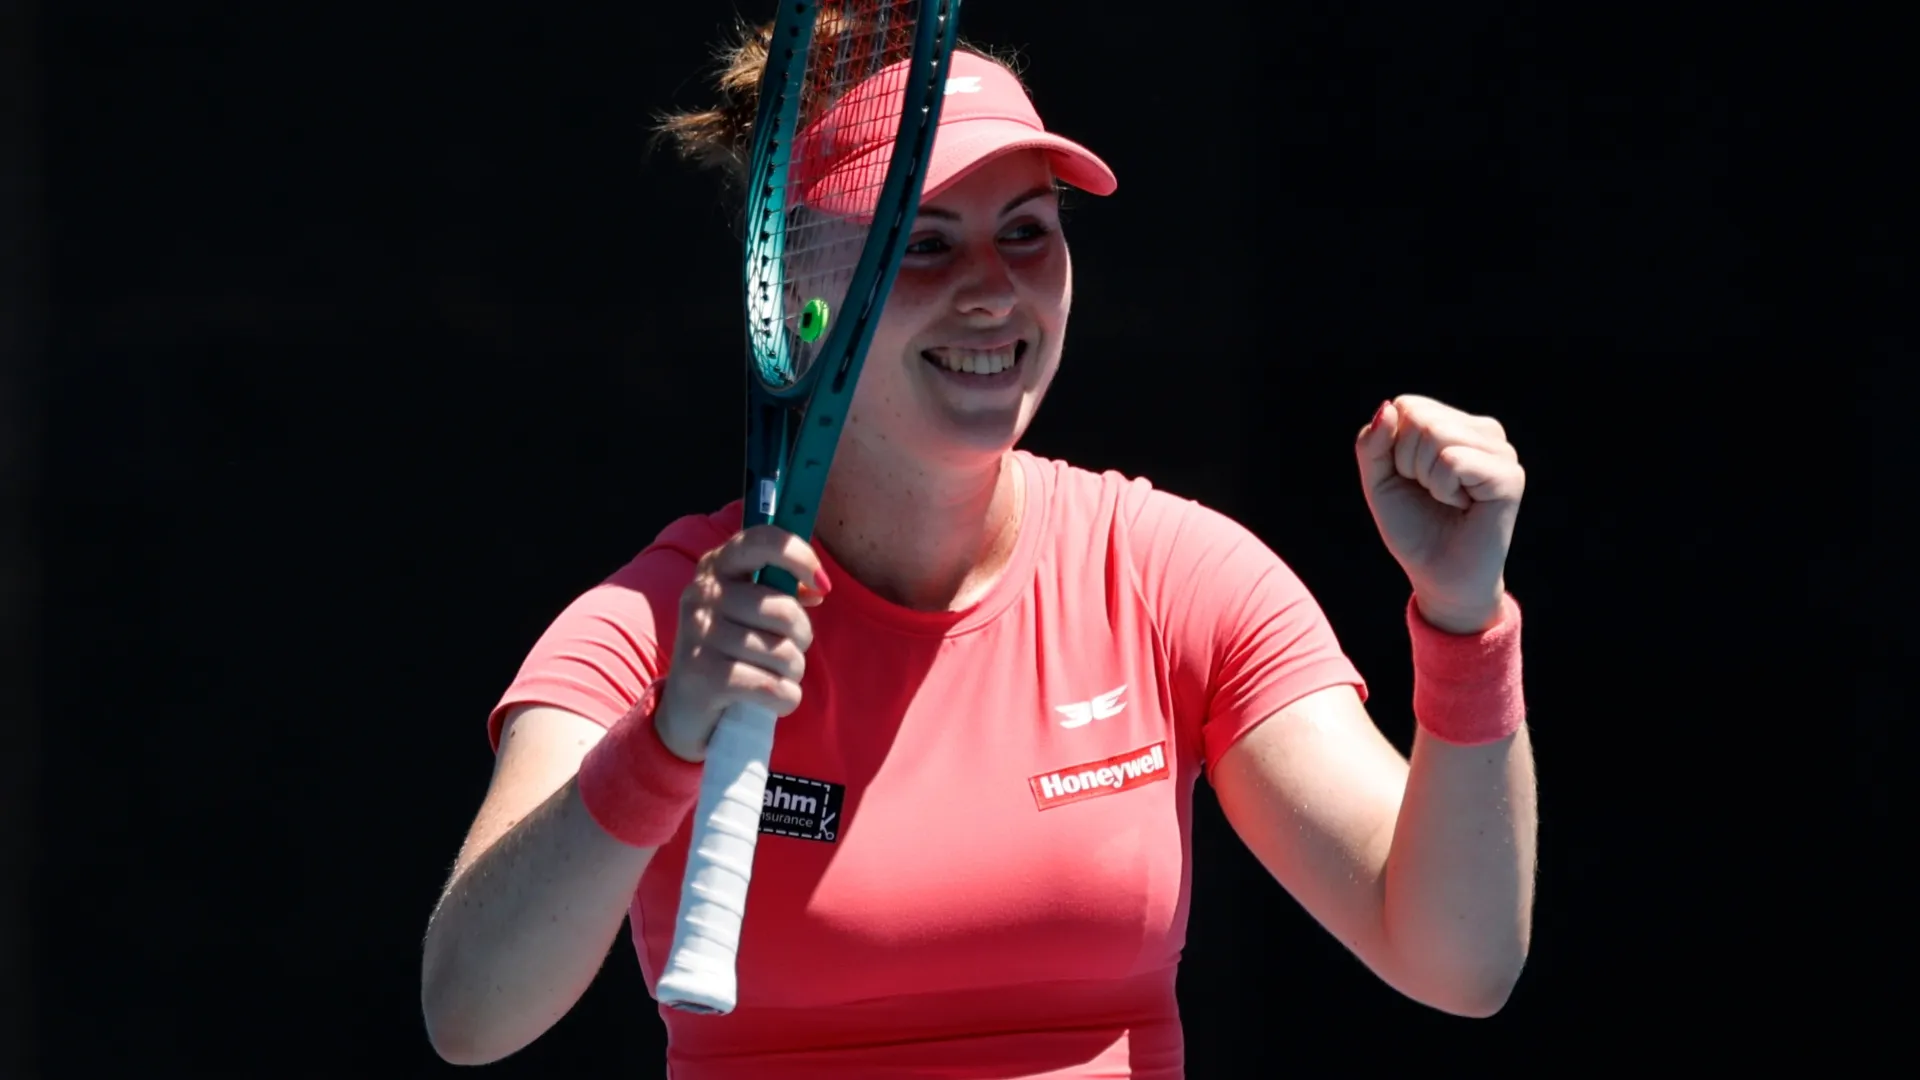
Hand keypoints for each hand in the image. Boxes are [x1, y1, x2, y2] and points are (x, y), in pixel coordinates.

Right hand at [656, 525, 830, 761]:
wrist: (686, 707)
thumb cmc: (731, 651)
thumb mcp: (751, 611)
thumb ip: (783, 590)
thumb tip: (818, 586)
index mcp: (717, 565)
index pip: (761, 540)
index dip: (799, 555)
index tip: (822, 585)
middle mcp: (703, 593)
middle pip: (784, 610)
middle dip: (801, 637)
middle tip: (791, 649)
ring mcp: (699, 634)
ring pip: (783, 653)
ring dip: (793, 673)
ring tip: (776, 676)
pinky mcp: (703, 675)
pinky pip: (772, 687)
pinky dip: (785, 699)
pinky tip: (775, 700)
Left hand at [1355, 395, 1524, 633]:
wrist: (1440, 576)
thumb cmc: (1414, 527)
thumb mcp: (1380, 480)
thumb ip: (1374, 443)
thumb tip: (1389, 408)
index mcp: (1457, 424)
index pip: (1407, 406)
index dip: (1394, 448)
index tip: (1412, 479)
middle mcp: (1485, 431)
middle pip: (1420, 418)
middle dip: (1408, 463)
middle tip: (1432, 493)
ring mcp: (1501, 451)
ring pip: (1436, 436)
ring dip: (1426, 477)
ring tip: (1448, 499)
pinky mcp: (1509, 475)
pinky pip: (1452, 461)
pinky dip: (1443, 488)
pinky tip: (1462, 505)